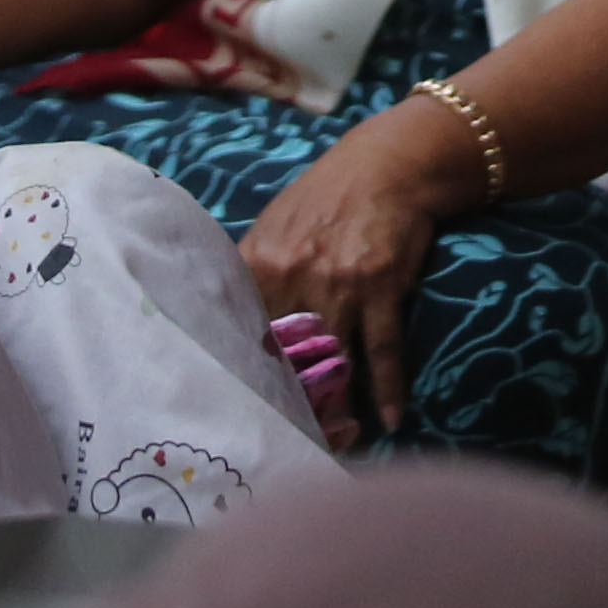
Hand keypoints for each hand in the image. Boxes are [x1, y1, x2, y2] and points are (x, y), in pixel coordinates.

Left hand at [236, 103, 469, 444]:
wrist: (389, 164)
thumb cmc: (327, 196)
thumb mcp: (275, 223)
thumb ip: (249, 270)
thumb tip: (217, 314)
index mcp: (260, 262)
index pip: (242, 333)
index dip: (244, 377)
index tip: (242, 414)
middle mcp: (294, 275)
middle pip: (286, 358)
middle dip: (290, 404)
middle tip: (290, 443)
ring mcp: (341, 283)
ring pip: (333, 362)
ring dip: (337, 407)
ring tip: (336, 443)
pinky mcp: (382, 287)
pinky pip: (383, 350)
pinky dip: (387, 390)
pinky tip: (390, 421)